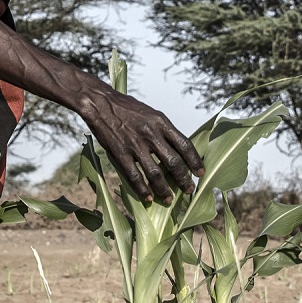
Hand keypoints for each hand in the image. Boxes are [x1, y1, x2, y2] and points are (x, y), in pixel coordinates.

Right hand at [79, 86, 202, 202]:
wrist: (101, 103)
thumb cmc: (127, 108)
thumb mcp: (151, 114)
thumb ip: (164, 131)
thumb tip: (178, 149)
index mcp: (161, 122)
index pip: (184, 144)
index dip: (195, 161)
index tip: (200, 173)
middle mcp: (151, 133)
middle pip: (173, 162)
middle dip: (183, 179)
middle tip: (189, 190)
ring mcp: (135, 144)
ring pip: (155, 173)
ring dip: (164, 189)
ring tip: (169, 199)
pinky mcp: (120, 153)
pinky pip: (134, 176)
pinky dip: (143, 189)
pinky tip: (148, 197)